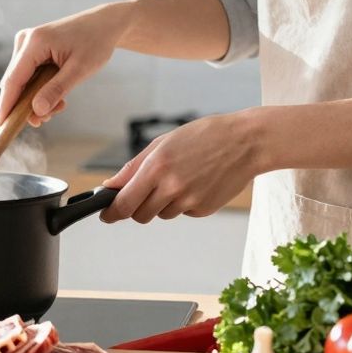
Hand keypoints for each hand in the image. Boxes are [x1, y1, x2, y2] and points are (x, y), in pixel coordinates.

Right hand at [0, 3, 132, 127]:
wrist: (104, 24)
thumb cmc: (95, 42)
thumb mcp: (79, 70)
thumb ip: (56, 90)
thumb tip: (36, 111)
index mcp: (35, 42)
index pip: (13, 79)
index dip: (6, 105)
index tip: (0, 126)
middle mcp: (25, 40)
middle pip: (15, 82)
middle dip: (27, 105)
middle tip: (45, 120)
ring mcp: (27, 43)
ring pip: (22, 81)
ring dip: (36, 98)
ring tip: (59, 107)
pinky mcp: (31, 48)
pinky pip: (28, 75)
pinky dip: (39, 89)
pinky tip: (57, 96)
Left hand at [99, 112, 262, 222]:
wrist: (246, 142)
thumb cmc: (203, 136)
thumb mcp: (162, 143)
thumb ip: (132, 168)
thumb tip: (110, 186)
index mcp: (156, 167)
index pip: (124, 203)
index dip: (111, 213)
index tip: (106, 215)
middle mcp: (171, 187)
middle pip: (140, 215)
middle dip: (136, 208)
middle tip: (144, 192)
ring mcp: (189, 201)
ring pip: (162, 214)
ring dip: (162, 203)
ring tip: (179, 178)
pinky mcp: (204, 209)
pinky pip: (182, 213)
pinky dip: (183, 202)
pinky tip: (196, 182)